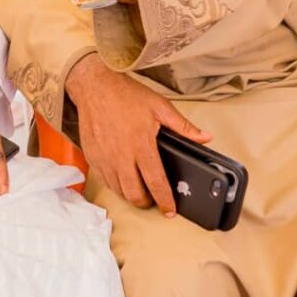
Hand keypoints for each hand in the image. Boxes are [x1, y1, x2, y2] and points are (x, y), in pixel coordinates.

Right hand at [66, 54, 210, 215]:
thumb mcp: (160, 106)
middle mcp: (121, 156)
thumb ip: (183, 126)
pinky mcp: (92, 156)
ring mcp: (104, 158)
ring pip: (118, 190)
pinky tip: (122, 176)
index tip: (170, 210)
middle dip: (147, 202)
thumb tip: (204, 138)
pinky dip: (115, 184)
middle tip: (154, 199)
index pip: (156, 182)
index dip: (165, 200)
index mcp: (141, 145)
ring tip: (139, 188)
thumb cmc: (125, 95)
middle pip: (134, 194)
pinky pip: (104, 180)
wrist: (94, 86)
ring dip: (130, 194)